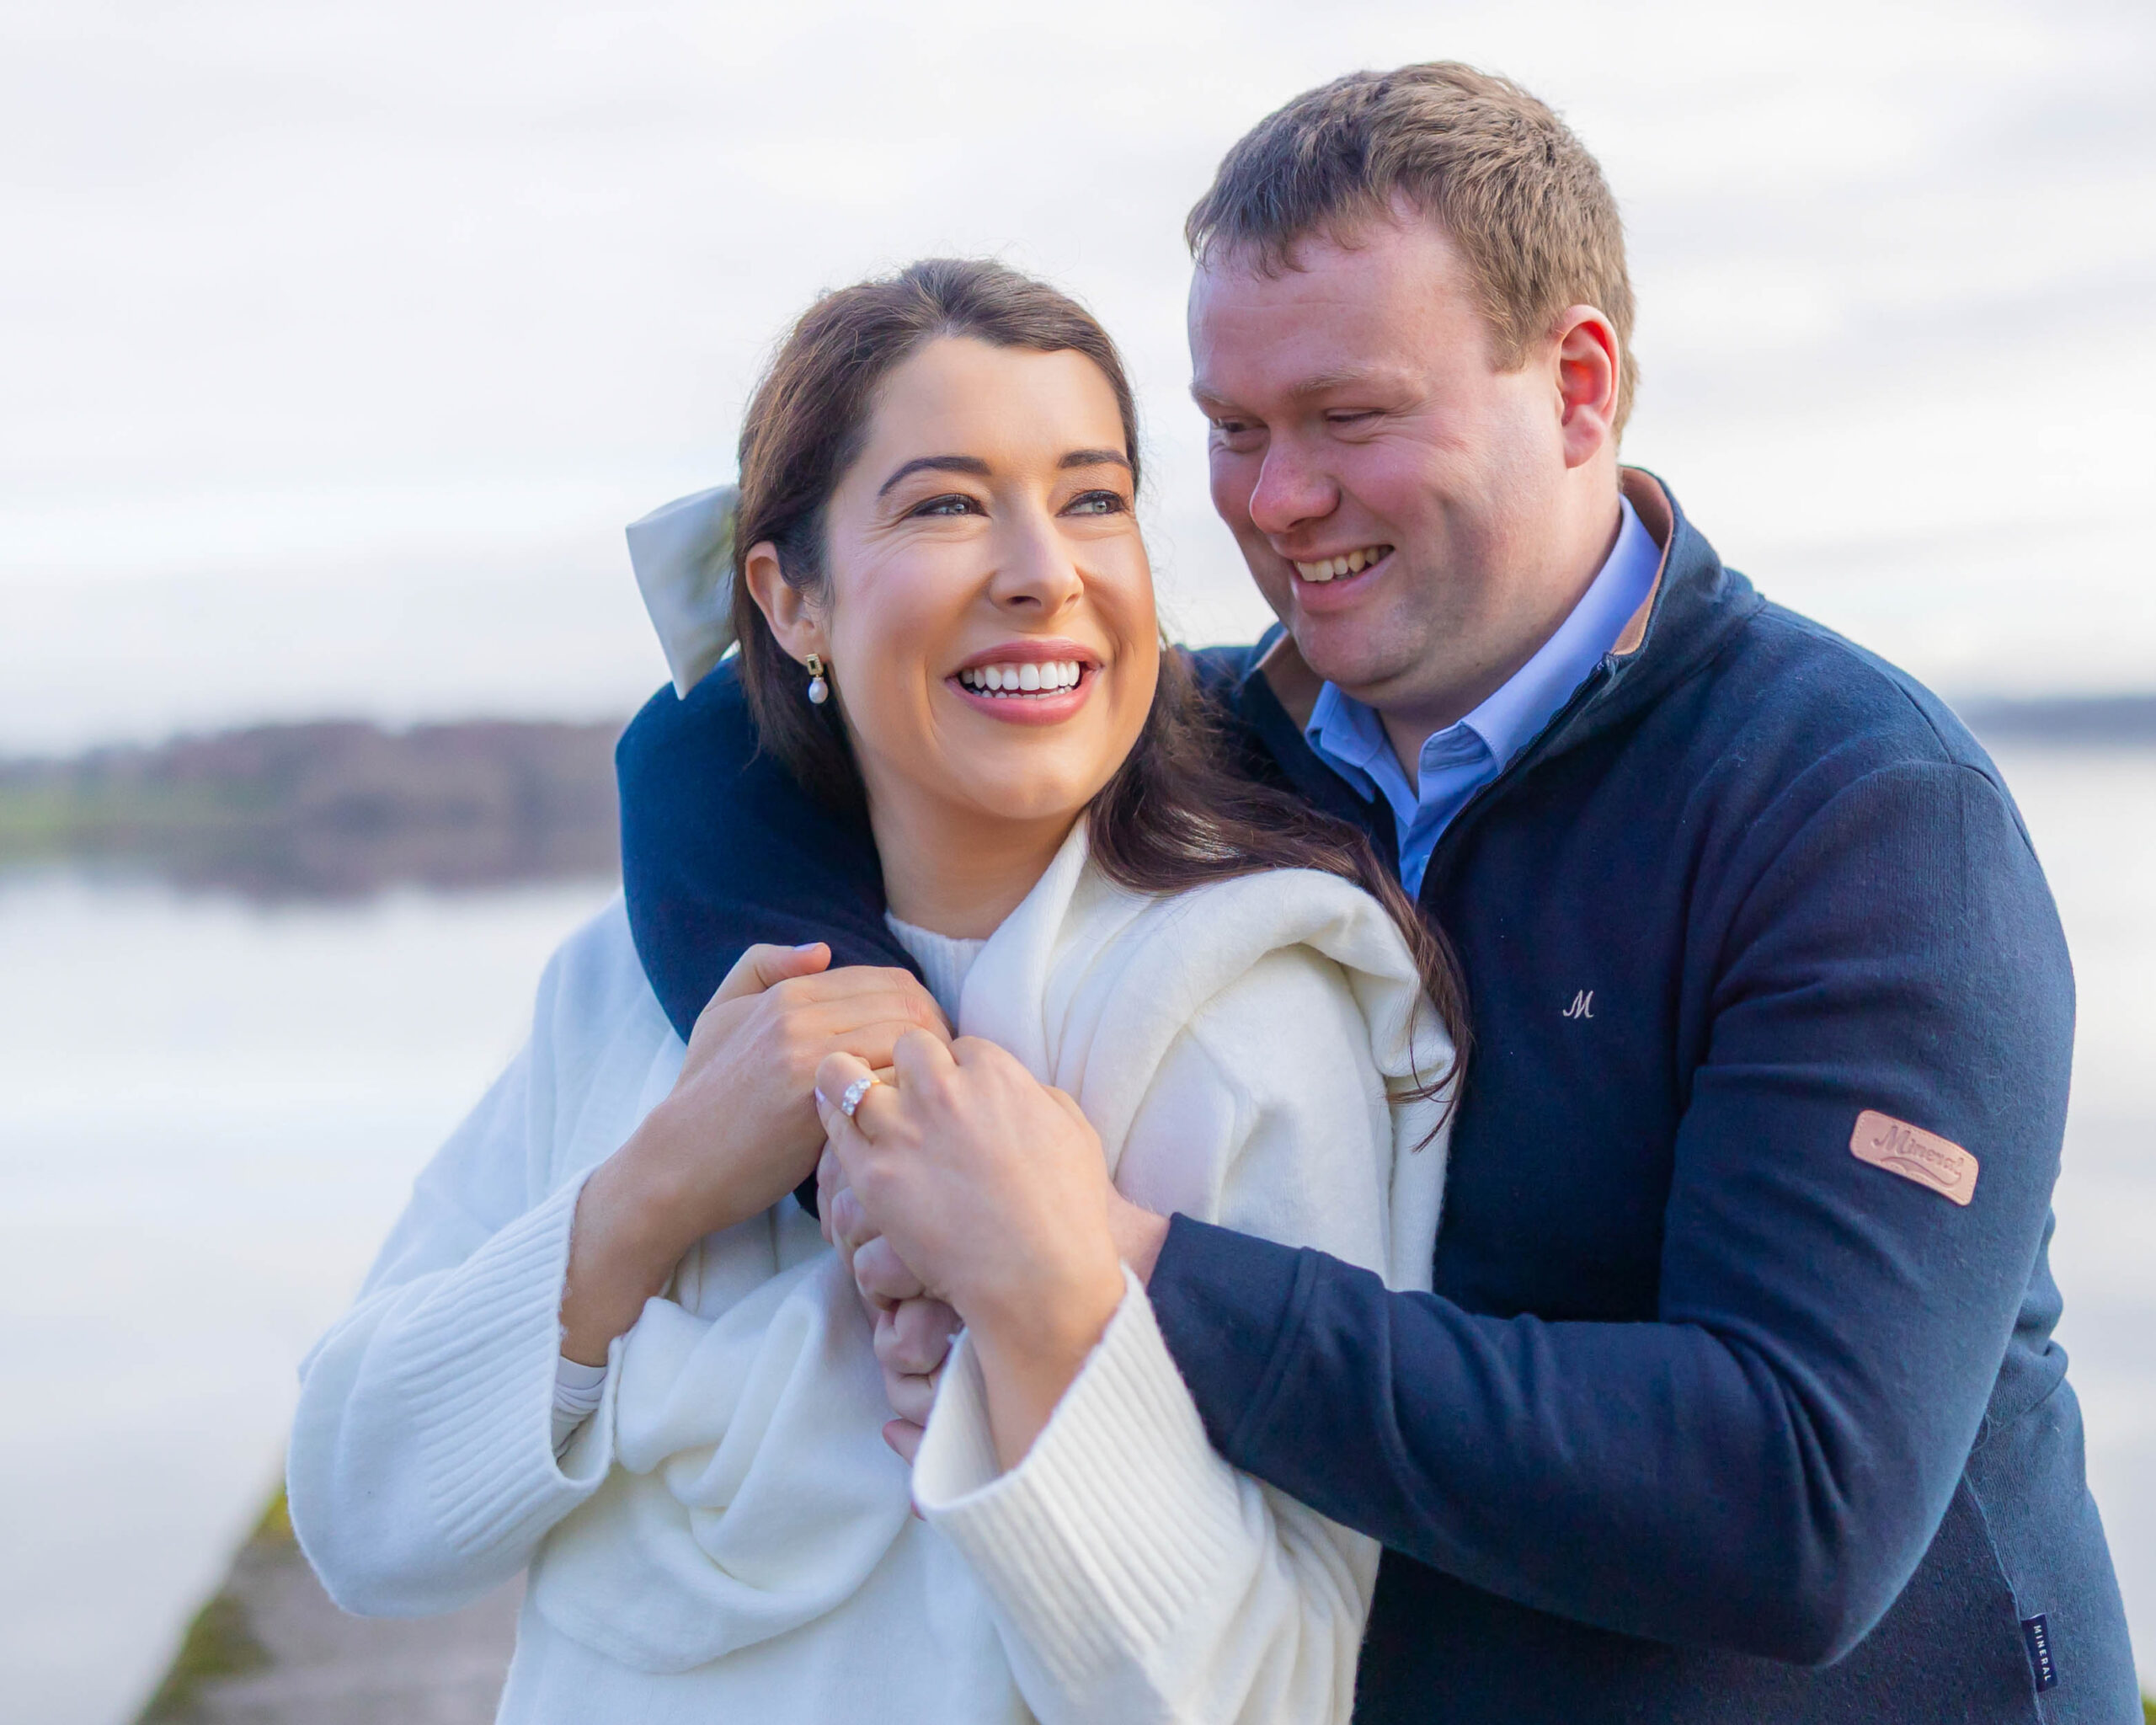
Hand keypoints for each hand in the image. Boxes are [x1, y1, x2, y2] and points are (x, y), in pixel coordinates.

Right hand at [561, 945, 947, 1364]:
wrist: (677, 1163)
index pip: (892, 981)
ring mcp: (807, 1056)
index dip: (924, 1010)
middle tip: (942, 1073)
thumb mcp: (721, 1013)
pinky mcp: (812, 1101)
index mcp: (789, 991)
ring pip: (906, 1039)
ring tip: (930, 1095)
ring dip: (930, 1067)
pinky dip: (907, 1095)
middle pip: (910, 1006)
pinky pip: (888, 1080)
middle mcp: (799, 1014)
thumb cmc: (707, 1092)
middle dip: (938, 1036)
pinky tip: (907, 1118)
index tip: (931, 1046)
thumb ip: (765, 966)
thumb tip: (824, 950)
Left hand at [816, 1033, 1126, 1466]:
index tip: (959, 1094)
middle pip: (906, 1047)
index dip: (958, 1068)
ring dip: (855, 1081)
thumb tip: (1019, 1088)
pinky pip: (833, 1125)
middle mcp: (943, 1091)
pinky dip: (833, 1117)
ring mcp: (902, 1131)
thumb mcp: (1075, 1132)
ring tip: (854, 1095)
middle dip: (911, 1067)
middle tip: (913, 1097)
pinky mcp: (872, 1176)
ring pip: (848, 1073)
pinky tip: (839, 1123)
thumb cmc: (1067, 1210)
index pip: (959, 1045)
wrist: (1037, 1277)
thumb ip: (1040, 1095)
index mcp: (995, 1073)